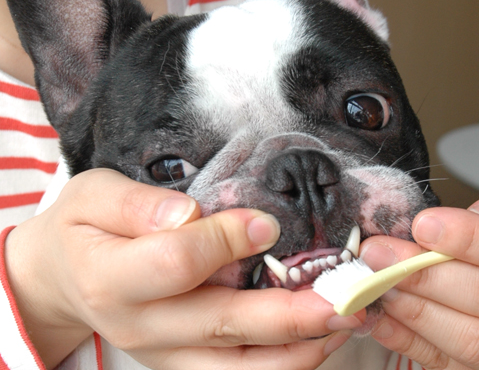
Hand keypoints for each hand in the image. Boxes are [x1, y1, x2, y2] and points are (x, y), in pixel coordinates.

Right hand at [5, 169, 362, 368]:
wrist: (63, 278)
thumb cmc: (84, 228)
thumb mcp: (93, 196)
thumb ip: (137, 204)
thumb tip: (191, 214)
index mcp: (111, 277)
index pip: (178, 262)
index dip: (226, 240)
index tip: (267, 222)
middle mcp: (140, 326)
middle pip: (222, 326)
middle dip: (290, 316)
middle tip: (345, 300)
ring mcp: (164, 354)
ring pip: (238, 368)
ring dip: (298, 349)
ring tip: (346, 322)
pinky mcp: (183, 364)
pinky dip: (282, 364)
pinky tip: (319, 339)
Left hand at [360, 186, 478, 369]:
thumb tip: (462, 219)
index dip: (470, 237)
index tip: (424, 226)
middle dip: (425, 272)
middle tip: (381, 253)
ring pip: (471, 339)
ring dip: (415, 308)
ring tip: (380, 283)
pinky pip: (448, 366)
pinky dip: (408, 340)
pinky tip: (383, 317)